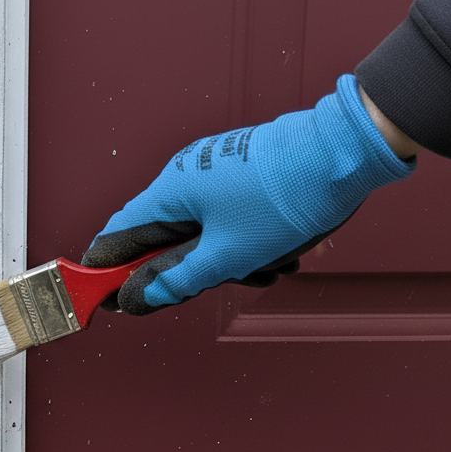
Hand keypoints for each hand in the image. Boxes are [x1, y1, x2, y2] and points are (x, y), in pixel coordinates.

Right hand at [81, 74, 415, 314]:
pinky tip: (280, 250)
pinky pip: (228, 219)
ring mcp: (215, 173)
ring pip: (202, 234)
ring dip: (227, 261)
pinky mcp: (242, 175)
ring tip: (267, 266)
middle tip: (215, 284)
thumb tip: (140, 296)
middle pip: (163, 240)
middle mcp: (186, 176)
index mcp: (171, 191)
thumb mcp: (228, 255)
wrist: (343, 152)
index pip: (118, 236)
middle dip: (189, 271)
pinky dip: (246, 242)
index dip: (107, 271)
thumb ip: (178, 279)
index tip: (107, 299)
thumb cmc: (286, 196)